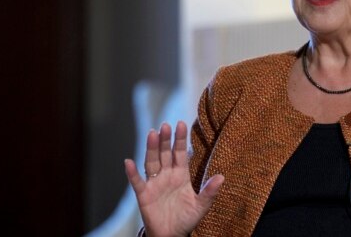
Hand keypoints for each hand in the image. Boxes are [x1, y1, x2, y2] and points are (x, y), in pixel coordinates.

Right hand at [124, 121, 223, 236]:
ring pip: (152, 162)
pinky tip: (128, 162)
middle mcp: (167, 175)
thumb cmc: (186, 218)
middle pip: (164, 153)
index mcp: (181, 175)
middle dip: (165, 140)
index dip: (180, 140)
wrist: (171, 235)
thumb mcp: (201, 206)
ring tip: (152, 134)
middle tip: (165, 125)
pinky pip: (137, 182)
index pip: (180, 153)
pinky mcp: (144, 195)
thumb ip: (210, 191)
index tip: (181, 124)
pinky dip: (132, 173)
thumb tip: (222, 177)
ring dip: (151, 148)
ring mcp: (154, 183)